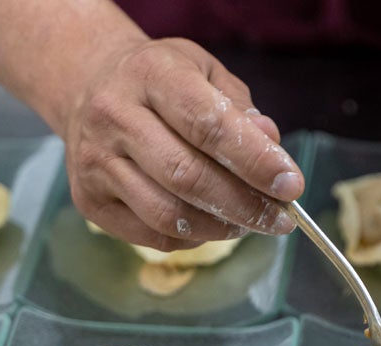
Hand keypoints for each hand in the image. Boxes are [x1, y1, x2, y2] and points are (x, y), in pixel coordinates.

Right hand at [64, 37, 303, 250]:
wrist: (88, 89)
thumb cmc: (162, 83)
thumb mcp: (205, 73)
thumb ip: (240, 109)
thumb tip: (271, 146)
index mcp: (151, 74)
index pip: (208, 125)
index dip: (255, 161)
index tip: (291, 185)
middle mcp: (114, 116)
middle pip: (187, 176)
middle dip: (244, 205)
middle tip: (280, 218)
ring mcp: (96, 162)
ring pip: (168, 213)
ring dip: (221, 227)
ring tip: (249, 223)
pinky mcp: (90, 200)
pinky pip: (152, 235)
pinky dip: (193, 237)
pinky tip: (211, 224)